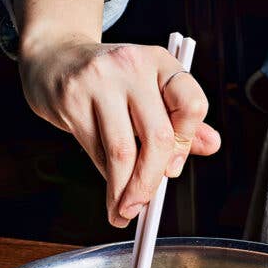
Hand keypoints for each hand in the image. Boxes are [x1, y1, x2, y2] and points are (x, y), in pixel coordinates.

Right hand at [9, 0, 219, 227]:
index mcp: (160, 62)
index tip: (173, 169)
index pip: (191, 105)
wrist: (54, 56)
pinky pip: (95, 150)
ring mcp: (99, 80)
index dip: (187, 143)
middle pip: (157, 137)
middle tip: (143, 207)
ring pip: (122, 151)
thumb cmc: (112, 82)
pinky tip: (108, 188)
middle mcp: (132, 66)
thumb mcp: (149, 90)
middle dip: (151, 182)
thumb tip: (213, 145)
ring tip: (123, 212)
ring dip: (124, 191)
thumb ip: (182, 119)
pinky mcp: (71, 98)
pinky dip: (106, 176)